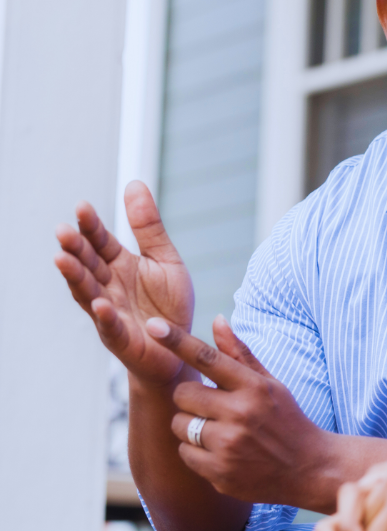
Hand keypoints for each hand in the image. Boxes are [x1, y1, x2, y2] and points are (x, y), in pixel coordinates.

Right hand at [54, 181, 194, 385]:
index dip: (91, 226)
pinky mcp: (121, 337)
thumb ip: (148, 227)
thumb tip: (134, 183)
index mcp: (119, 265)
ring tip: (63, 260)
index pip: (100, 242)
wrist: (179, 347)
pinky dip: (104, 315)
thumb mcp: (164, 259)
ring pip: (88, 292)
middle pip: (88, 264)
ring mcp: (110, 312)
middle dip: (75, 249)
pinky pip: (111, 326)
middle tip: (63, 231)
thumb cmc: (168, 304)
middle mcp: (108, 286)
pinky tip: (100, 304)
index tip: (82, 207)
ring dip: (75, 278)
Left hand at [147, 315, 337, 508]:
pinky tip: (221, 453)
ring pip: (180, 425)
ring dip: (190, 427)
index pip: (208, 358)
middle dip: (190, 398)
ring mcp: (229, 445)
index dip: (177, 341)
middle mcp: (240, 414)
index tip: (153, 325)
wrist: (308, 468)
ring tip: (218, 431)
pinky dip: (196, 452)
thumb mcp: (270, 384)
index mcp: (253, 387)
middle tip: (212, 406)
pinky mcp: (220, 472)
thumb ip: (240, 354)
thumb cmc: (286, 419)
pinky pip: (184, 453)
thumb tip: (217, 319)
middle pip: (183, 394)